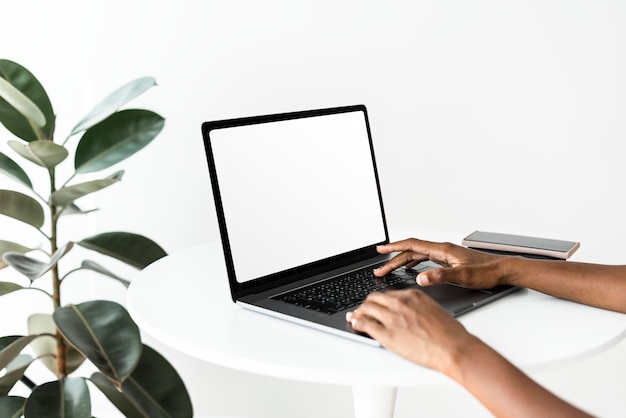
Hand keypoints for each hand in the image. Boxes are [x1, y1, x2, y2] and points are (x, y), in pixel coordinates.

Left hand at [346, 288, 475, 373]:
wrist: (454, 348)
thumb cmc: (450, 333)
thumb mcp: (434, 310)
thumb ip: (418, 308)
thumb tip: (410, 314)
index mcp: (412, 295)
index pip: (388, 295)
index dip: (380, 301)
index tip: (376, 305)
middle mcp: (400, 303)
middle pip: (374, 299)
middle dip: (367, 305)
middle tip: (363, 310)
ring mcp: (392, 318)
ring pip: (366, 309)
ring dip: (359, 313)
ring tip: (356, 317)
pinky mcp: (387, 334)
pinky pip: (365, 324)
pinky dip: (357, 323)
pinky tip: (356, 324)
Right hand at [374, 238, 508, 288]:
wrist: (503, 270)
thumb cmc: (487, 272)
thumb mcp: (463, 276)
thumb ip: (440, 276)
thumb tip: (421, 278)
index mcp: (442, 250)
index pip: (412, 245)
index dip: (394, 247)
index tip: (379, 250)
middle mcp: (442, 250)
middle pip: (411, 251)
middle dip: (393, 259)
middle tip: (379, 269)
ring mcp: (445, 255)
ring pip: (417, 255)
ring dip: (401, 261)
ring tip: (389, 269)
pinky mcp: (448, 261)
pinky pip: (424, 259)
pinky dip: (413, 263)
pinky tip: (411, 269)